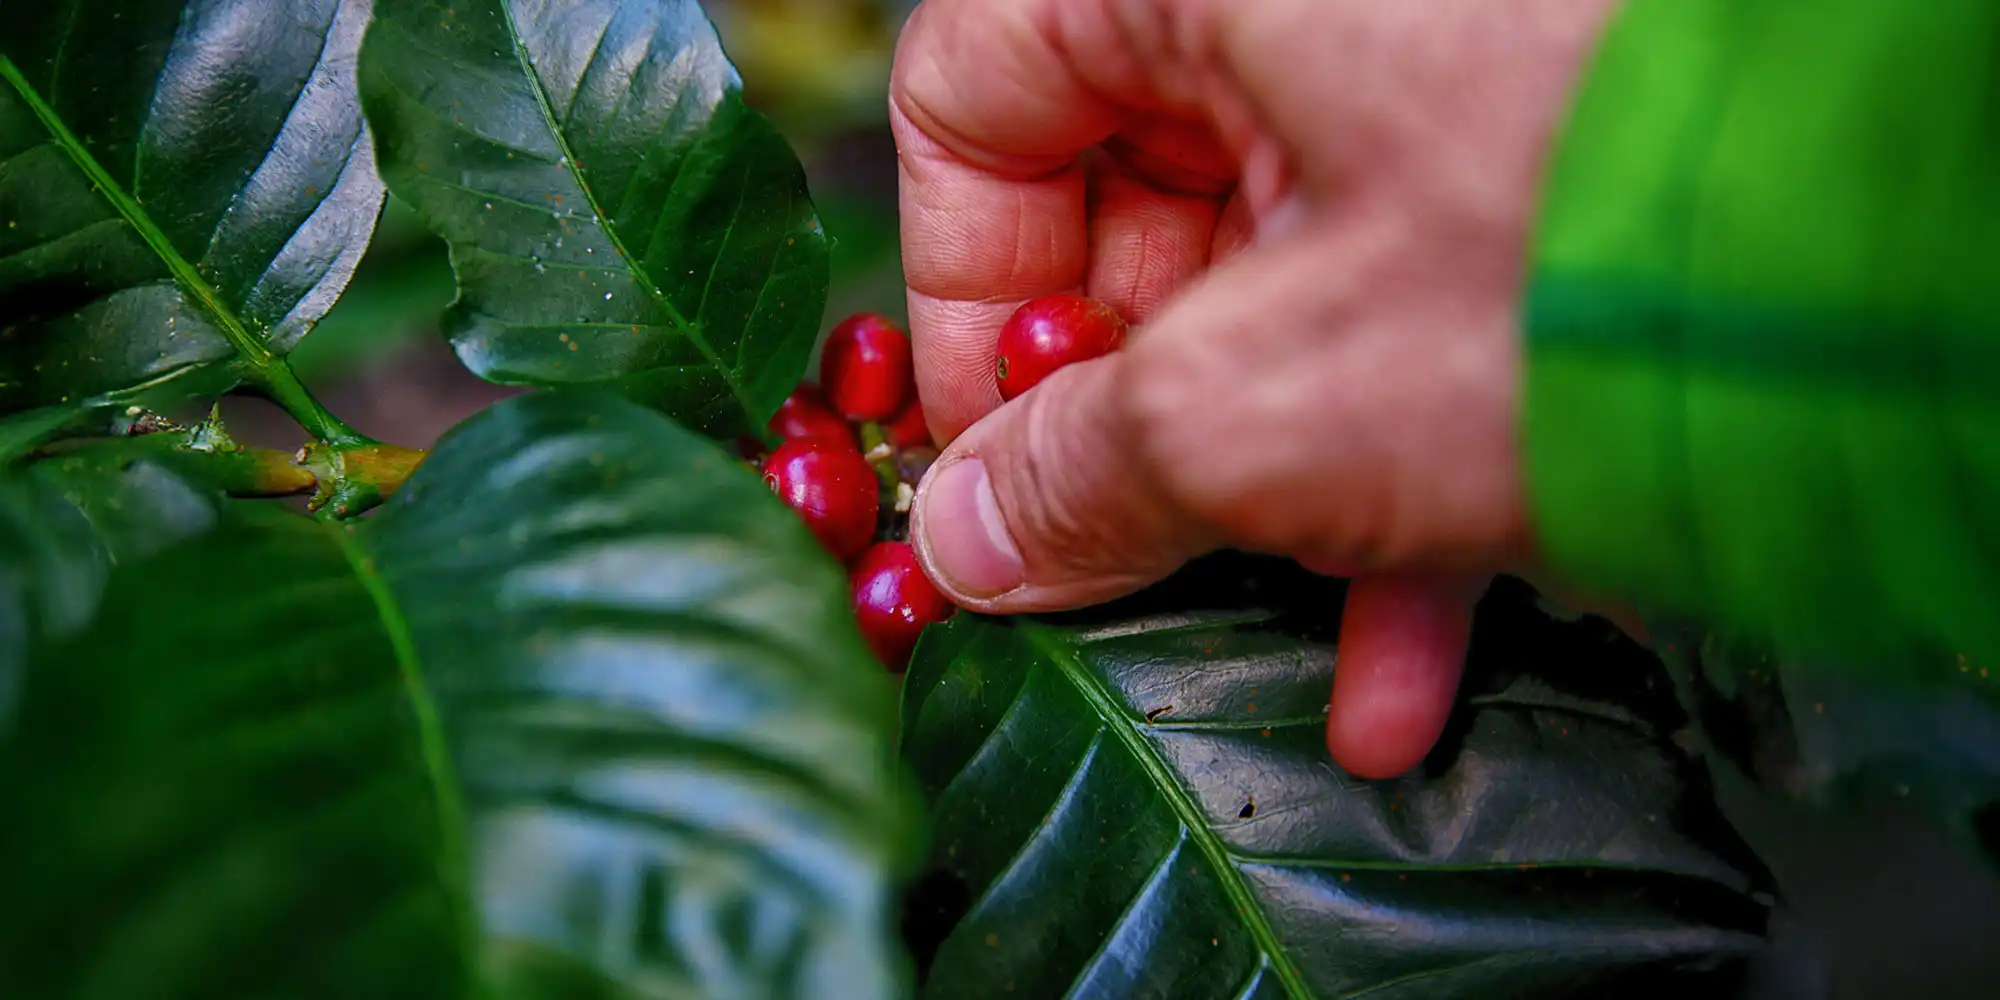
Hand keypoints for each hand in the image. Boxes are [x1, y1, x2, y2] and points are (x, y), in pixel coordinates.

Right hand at [891, 0, 1615, 776]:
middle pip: (1137, 211)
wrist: (1922, 256)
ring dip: (1271, 483)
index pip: (978, 99)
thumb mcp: (1268, 401)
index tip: (986, 452)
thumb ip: (1079, 473)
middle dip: (1132, 421)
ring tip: (1276, 632)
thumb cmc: (1584, 261)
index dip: (959, 299)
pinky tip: (1409, 641)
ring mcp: (1437, 73)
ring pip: (1282, 281)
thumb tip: (972, 537)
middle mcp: (1319, 5)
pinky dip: (1397, 466)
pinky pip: (1414, 307)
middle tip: (1120, 551)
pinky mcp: (1539, 167)